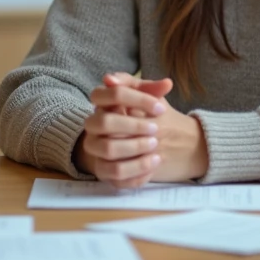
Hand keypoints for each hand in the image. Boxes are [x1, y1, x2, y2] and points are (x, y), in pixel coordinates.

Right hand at [74, 73, 207, 187]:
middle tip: (155, 130)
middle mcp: (92, 125)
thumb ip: (153, 90)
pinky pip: (115, 175)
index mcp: (101, 101)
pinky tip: (153, 165)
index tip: (161, 108)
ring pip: (108, 150)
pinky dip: (136, 172)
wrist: (129, 141)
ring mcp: (95, 148)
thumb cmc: (139, 114)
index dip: (140, 99)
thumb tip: (167, 84)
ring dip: (135, 149)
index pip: (114, 93)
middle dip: (133, 126)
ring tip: (156, 151)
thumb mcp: (145, 98)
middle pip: (104, 122)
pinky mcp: (102, 171)